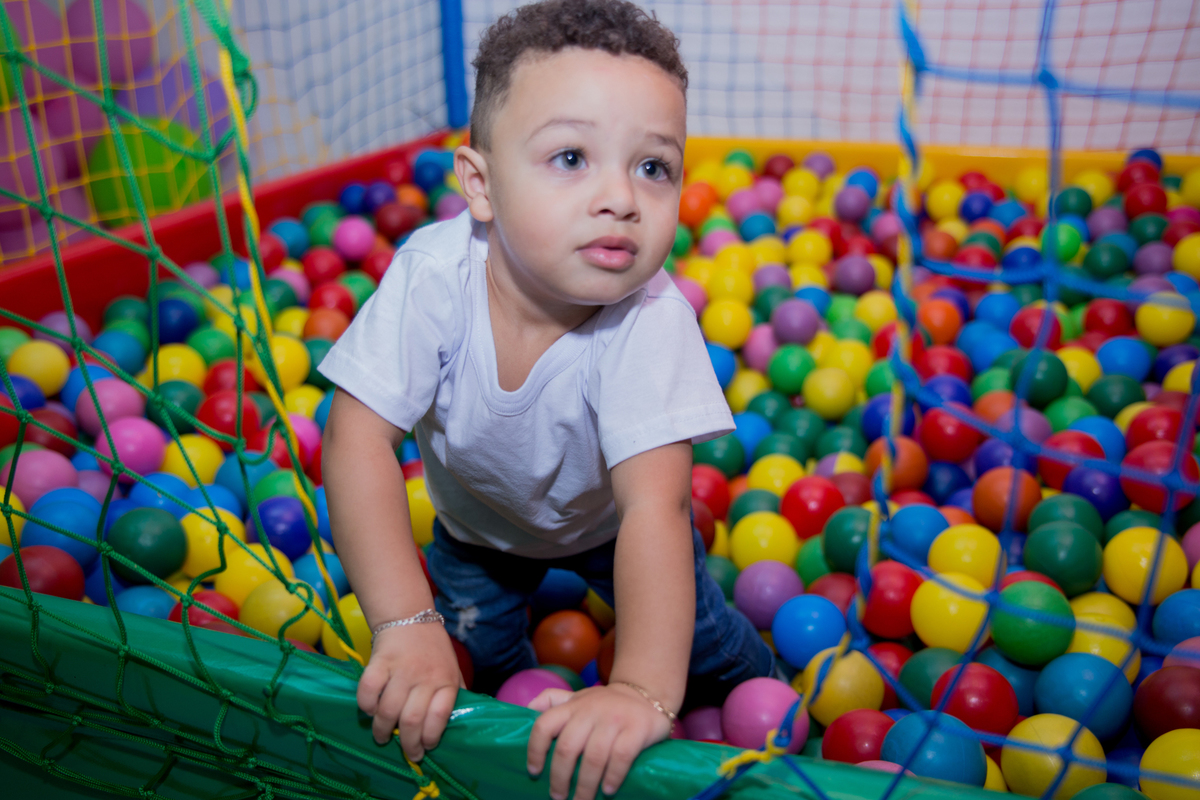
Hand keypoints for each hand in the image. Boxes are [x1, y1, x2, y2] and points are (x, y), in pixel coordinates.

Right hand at [356, 623, 463, 758]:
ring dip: (382, 730)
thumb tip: (458, 723)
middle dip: (407, 744)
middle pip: (412, 720)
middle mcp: (425, 676)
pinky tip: (370, 710)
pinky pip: (368, 690)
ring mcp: (401, 669)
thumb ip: (454, 694)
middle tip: (405, 752)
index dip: (431, 737)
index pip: (440, 717)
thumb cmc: (433, 649)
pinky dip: (366, 705)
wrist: (410, 617)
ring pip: (388, 710)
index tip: (426, 748)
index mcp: (446, 681)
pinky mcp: (379, 661)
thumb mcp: (451, 669)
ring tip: (382, 736)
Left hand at [526, 683, 672, 799]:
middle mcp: (591, 710)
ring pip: (594, 757)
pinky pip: (621, 756)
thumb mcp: (577, 697)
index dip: (535, 750)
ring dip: (585, 785)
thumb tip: (525, 710)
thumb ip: (551, 700)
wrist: (644, 693)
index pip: (545, 724)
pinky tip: (608, 790)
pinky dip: (613, 776)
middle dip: (560, 778)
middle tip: (558, 797)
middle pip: (567, 747)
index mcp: (573, 705)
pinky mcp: (638, 728)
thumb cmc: (604, 703)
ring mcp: (615, 719)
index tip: (534, 772)